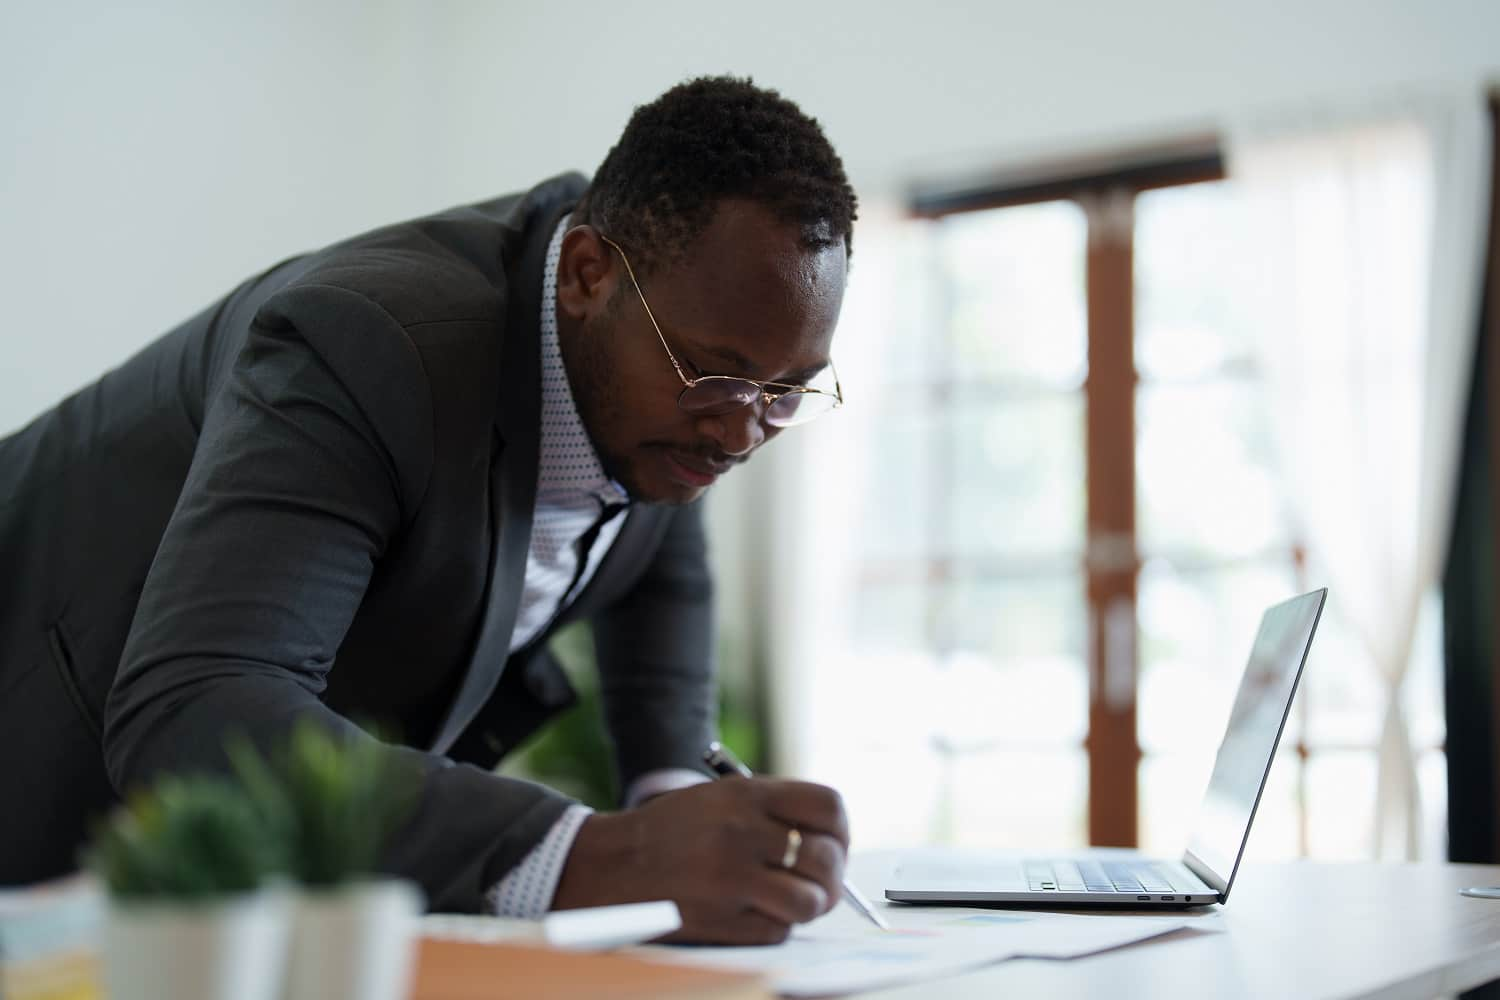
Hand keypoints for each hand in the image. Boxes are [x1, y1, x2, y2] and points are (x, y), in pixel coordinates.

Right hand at [551, 777, 848, 943]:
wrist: (614, 865)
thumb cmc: (675, 831)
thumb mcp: (721, 798)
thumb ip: (774, 811)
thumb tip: (832, 843)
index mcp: (746, 795)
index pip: (828, 807)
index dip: (840, 831)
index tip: (834, 844)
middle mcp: (742, 832)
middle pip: (825, 858)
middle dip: (831, 876)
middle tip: (820, 882)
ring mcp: (731, 878)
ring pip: (809, 901)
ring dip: (808, 905)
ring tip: (793, 901)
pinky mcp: (721, 919)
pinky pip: (778, 930)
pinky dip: (776, 926)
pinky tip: (756, 913)